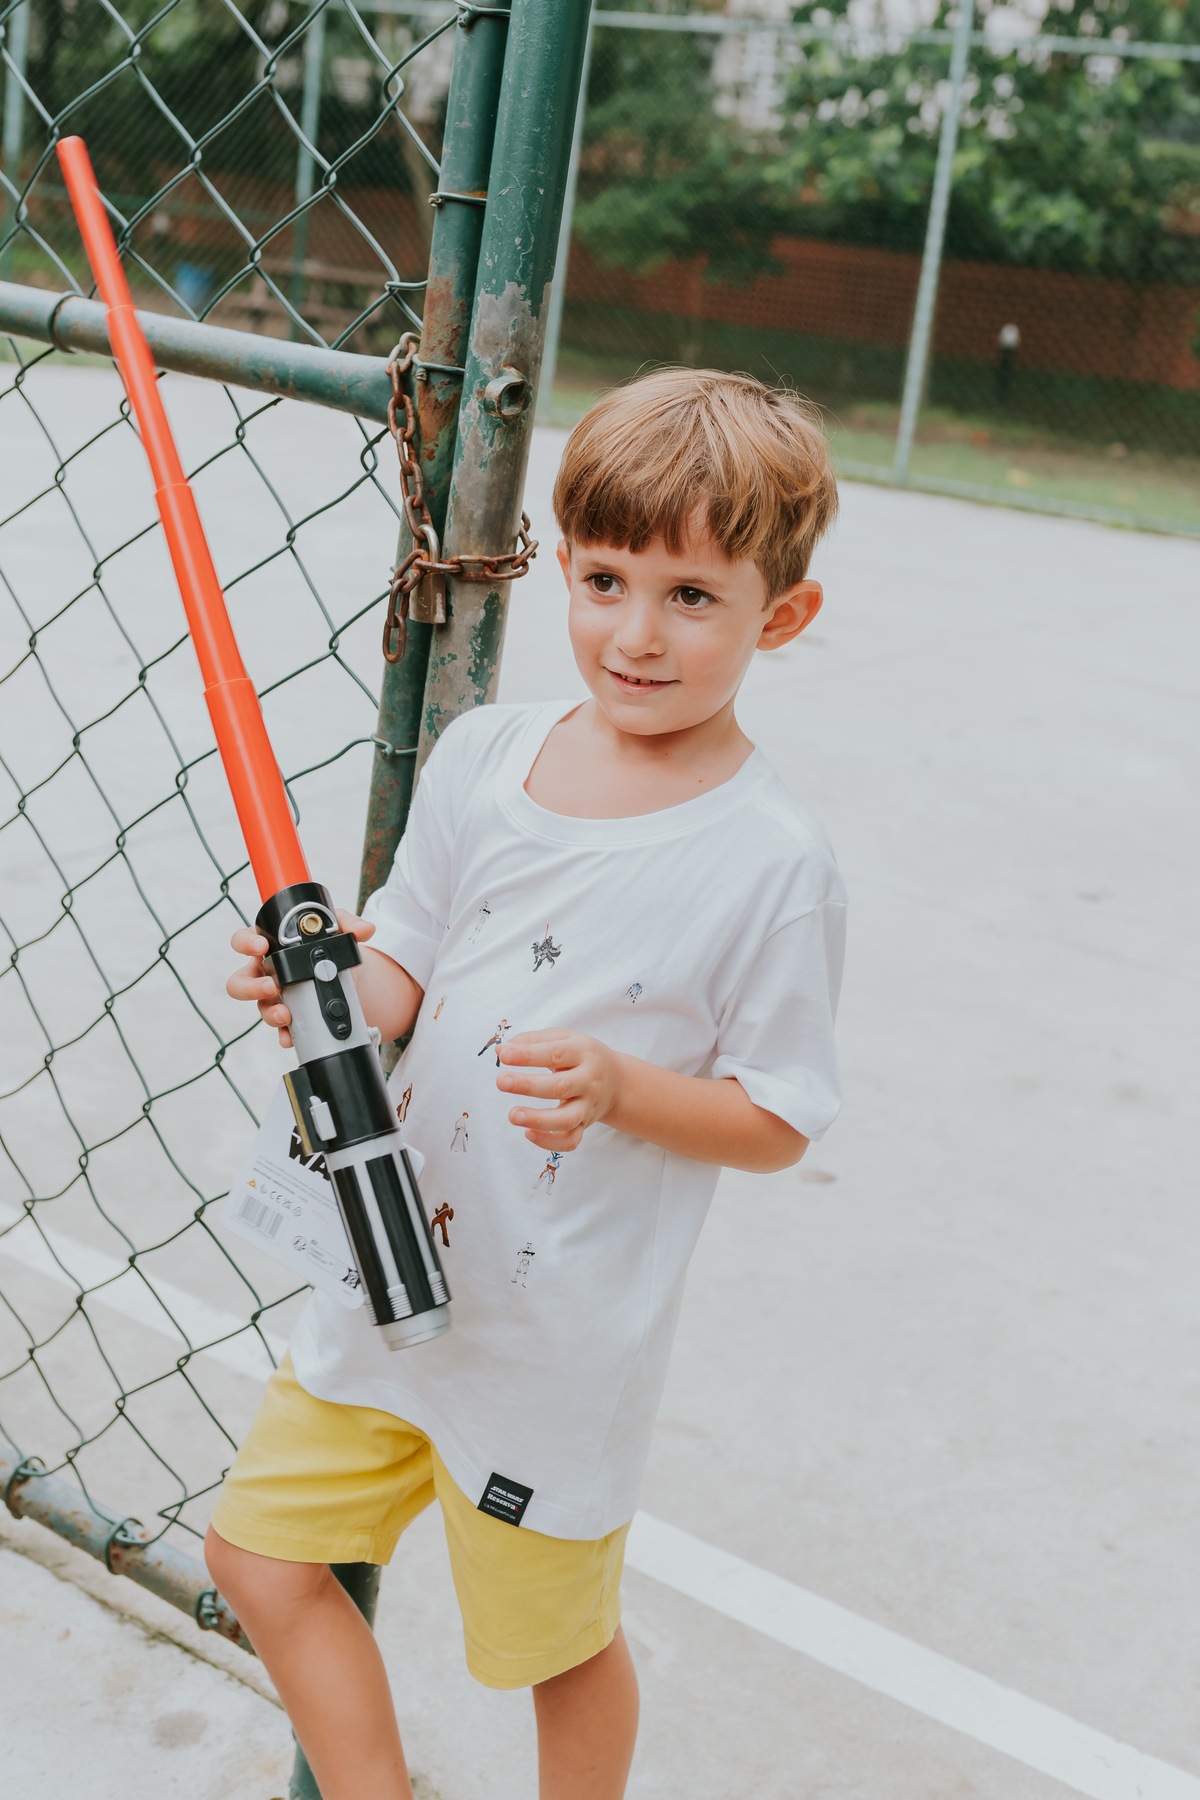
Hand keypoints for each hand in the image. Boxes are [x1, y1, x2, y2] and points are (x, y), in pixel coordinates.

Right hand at [226, 909, 374, 1047]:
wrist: (347, 975)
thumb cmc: (328, 946)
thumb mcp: (338, 929)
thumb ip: (349, 924)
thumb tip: (365, 930)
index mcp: (269, 946)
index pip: (243, 941)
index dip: (246, 943)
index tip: (261, 946)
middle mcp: (265, 973)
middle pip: (240, 982)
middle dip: (250, 986)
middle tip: (271, 986)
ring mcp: (275, 997)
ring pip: (260, 1008)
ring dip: (270, 1013)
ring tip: (285, 1014)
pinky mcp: (289, 1017)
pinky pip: (281, 1030)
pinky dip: (286, 1035)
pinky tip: (292, 1037)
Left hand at [496, 1029, 622, 1150]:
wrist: (617, 1081)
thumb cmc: (581, 1056)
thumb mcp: (564, 1038)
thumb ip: (533, 1040)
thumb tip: (502, 1049)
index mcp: (583, 1052)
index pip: (554, 1053)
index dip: (527, 1055)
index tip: (503, 1055)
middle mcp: (589, 1080)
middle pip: (560, 1086)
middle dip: (528, 1085)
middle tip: (501, 1081)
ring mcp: (588, 1106)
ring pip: (567, 1119)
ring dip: (538, 1119)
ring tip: (512, 1115)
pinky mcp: (585, 1125)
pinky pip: (571, 1140)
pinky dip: (550, 1142)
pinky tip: (528, 1133)